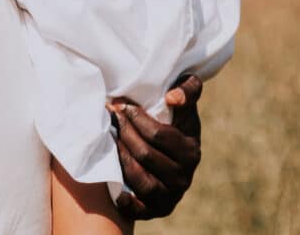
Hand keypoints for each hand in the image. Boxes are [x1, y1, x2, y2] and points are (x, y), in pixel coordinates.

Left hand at [112, 73, 202, 219]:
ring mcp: (171, 195)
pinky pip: (141, 210)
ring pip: (142, 180)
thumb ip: (188, 89)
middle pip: (146, 155)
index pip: (158, 135)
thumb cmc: (175, 122)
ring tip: (108, 140)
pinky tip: (117, 190)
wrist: (172, 154)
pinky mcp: (157, 210)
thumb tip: (172, 98)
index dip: (136, 118)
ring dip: (121, 159)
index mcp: (191, 150)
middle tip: (109, 117)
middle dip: (124, 133)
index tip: (120, 105)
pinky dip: (129, 203)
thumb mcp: (185, 104)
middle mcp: (184, 177)